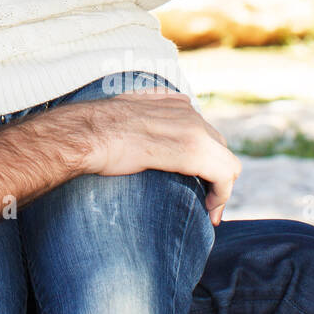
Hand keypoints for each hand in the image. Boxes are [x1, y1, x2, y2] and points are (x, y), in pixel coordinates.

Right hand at [81, 87, 240, 226]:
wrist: (85, 133)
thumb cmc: (94, 130)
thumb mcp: (123, 115)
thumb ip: (142, 119)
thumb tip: (137, 134)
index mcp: (173, 102)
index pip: (203, 131)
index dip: (203, 159)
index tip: (196, 181)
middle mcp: (188, 111)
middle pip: (219, 147)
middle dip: (215, 174)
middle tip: (204, 200)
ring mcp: (193, 129)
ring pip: (227, 163)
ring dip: (221, 188)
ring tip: (209, 209)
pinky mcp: (193, 151)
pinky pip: (224, 175)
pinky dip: (222, 196)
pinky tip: (211, 211)